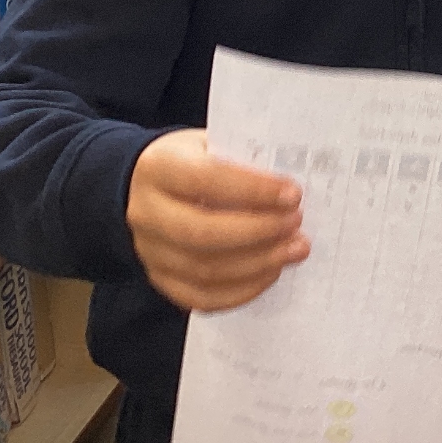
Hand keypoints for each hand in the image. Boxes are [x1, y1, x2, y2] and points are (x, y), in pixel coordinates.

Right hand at [127, 129, 309, 311]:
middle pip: (202, 232)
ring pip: (204, 270)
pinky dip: (242, 290)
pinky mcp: (160, 279)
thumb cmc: (193, 161)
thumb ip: (243, 161)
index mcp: (158, 168)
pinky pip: (201, 298)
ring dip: (259, 262)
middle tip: (296, 224)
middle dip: (258, 231)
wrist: (146, 185)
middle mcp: (145, 212)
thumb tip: (290, 192)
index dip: (252, 190)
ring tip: (294, 248)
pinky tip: (272, 272)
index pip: (205, 179)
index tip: (292, 194)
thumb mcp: (212, 144)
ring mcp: (149, 251)